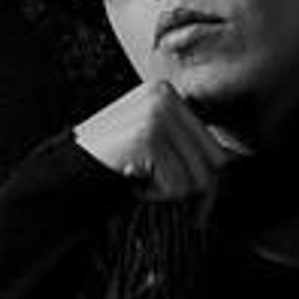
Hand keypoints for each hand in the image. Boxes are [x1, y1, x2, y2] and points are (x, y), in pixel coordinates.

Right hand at [74, 78, 241, 201]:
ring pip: (197, 176)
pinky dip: (156, 194)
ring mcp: (157, 113)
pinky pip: (177, 184)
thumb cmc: (114, 164)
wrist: (66, 174)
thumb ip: (188, 146)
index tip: (192, 204)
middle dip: (193, 191)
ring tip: (139, 182)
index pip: (215, 147)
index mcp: (171, 94)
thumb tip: (232, 163)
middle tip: (158, 193)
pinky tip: (132, 182)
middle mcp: (167, 96)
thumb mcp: (156, 145)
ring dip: (170, 192)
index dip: (205, 181)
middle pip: (213, 162)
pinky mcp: (148, 135)